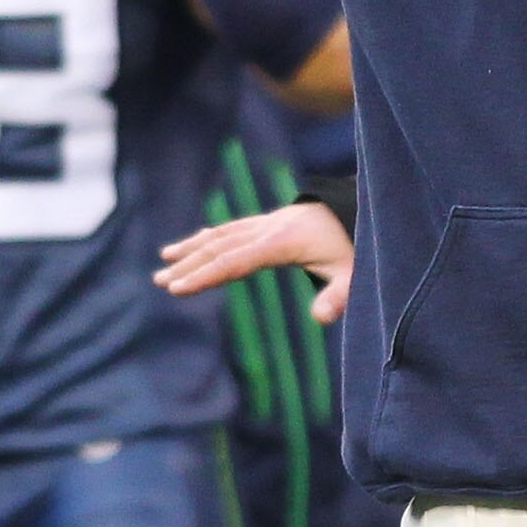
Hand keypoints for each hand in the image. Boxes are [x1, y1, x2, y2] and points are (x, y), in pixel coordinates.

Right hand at [157, 199, 356, 321]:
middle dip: (190, 264)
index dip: (206, 275)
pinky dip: (210, 236)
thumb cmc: (357, 245)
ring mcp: (270, 221)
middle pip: (221, 246)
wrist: (365, 207)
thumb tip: (321, 319)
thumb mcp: (354, 272)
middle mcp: (270, 227)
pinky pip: (233, 227)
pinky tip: (195, 244)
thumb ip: (340, 296)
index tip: (178, 288)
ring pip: (223, 234)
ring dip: (193, 248)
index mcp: (284, 241)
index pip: (235, 260)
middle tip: (160, 282)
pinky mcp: (272, 220)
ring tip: (165, 260)